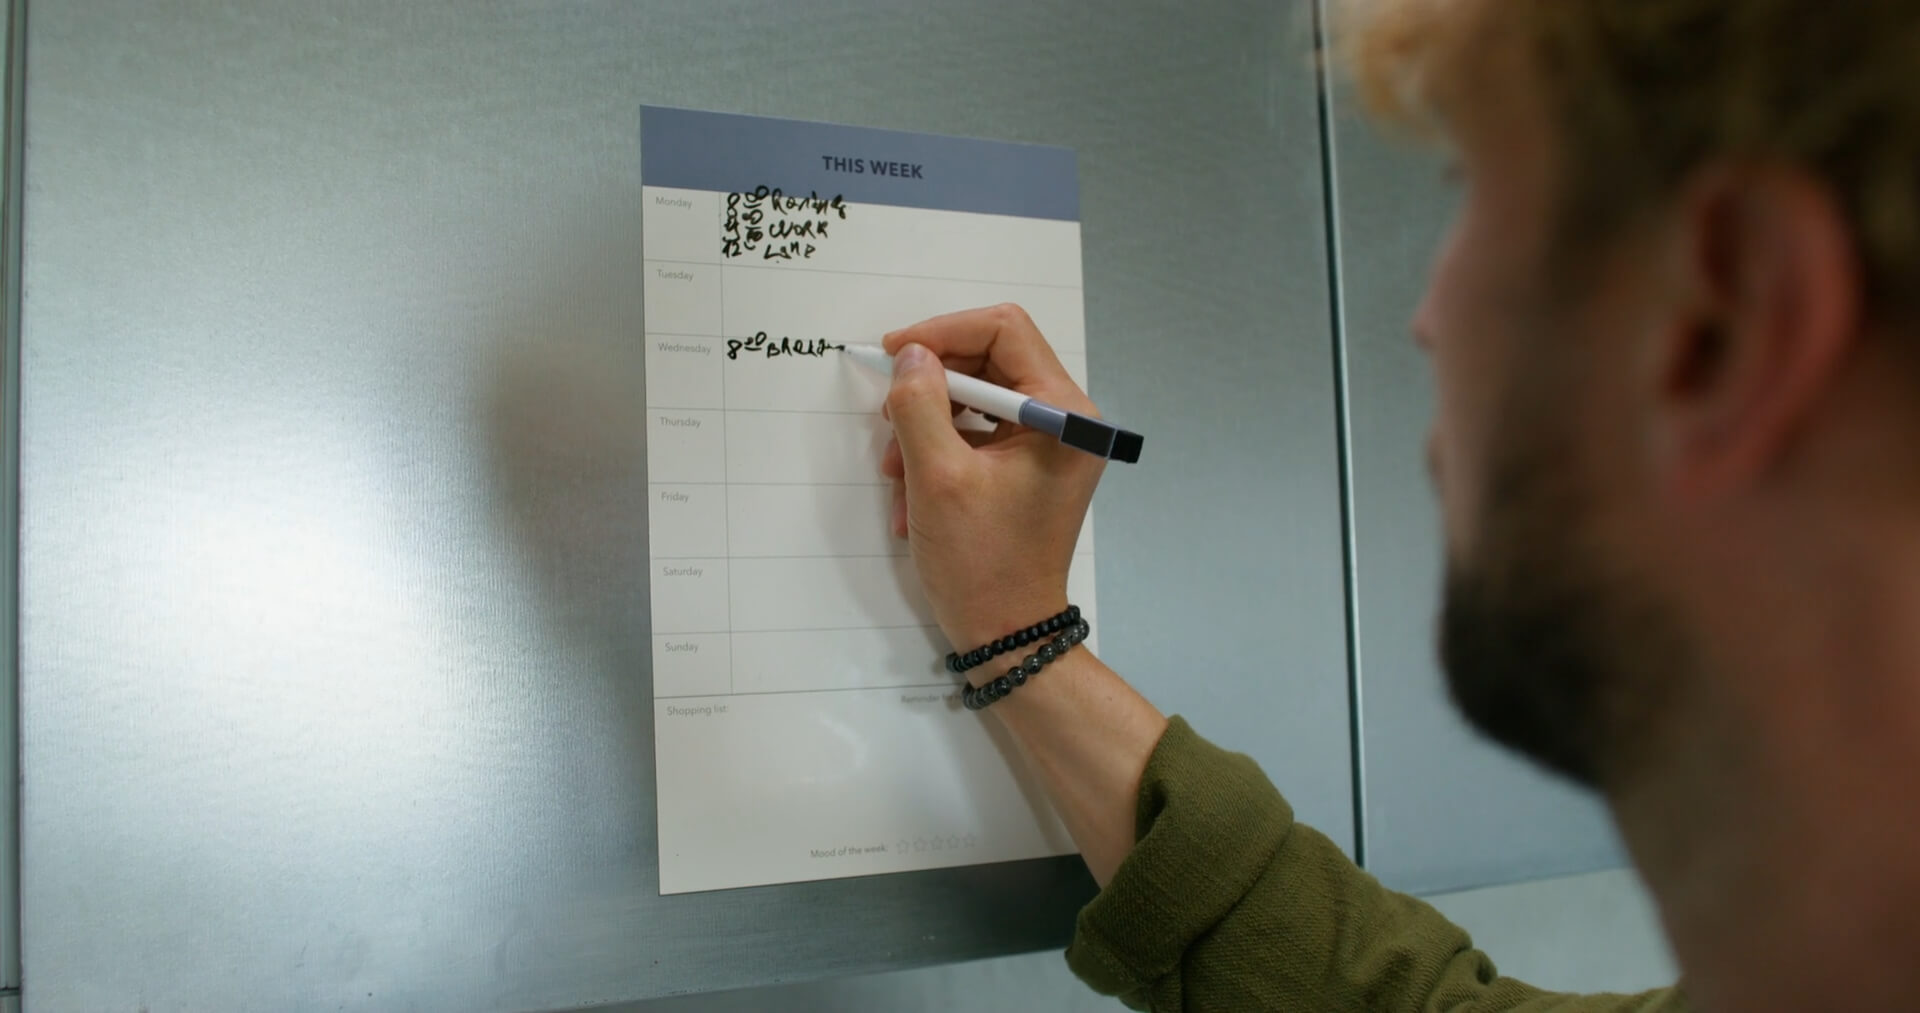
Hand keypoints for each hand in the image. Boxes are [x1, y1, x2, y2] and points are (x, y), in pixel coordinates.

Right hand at [880, 304, 1103, 660]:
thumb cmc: (981, 562)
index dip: (942, 332)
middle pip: (990, 360)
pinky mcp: (1029, 467)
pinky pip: (978, 433)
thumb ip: (919, 404)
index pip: (1004, 331)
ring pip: (976, 397)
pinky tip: (912, 494)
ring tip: (895, 471)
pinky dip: (940, 452)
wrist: (1007, 634)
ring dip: (928, 424)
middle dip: (932, 387)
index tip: (893, 353)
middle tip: (887, 418)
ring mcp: (1050, 445)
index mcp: (1065, 414)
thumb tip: (910, 354)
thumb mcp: (937, 478)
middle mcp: (1068, 420)